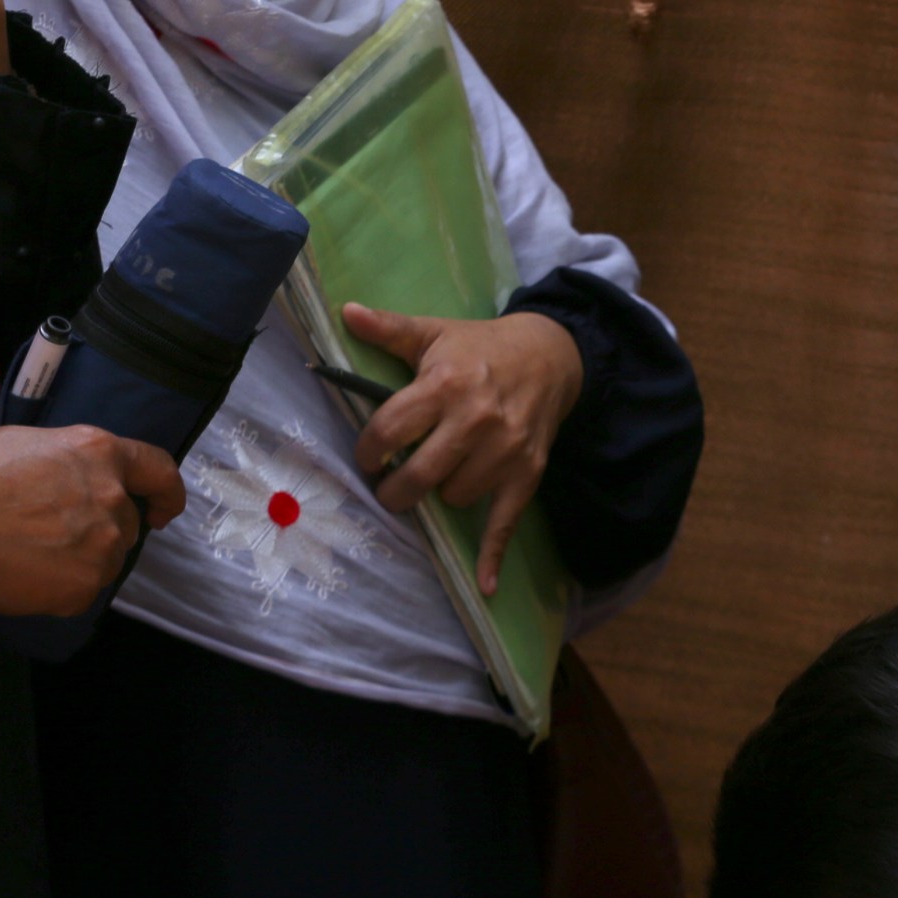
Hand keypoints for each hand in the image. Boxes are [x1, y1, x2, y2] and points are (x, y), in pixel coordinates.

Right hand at [0, 403, 186, 615]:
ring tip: (35, 555)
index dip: (166, 491)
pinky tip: (26, 578)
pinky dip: (61, 587)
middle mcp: (110, 496)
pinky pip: (82, 589)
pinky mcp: (83, 587)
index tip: (161, 509)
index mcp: (96, 451)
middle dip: (101, 525)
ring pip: (107, 557)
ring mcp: (101, 545)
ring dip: (83, 556)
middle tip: (57, 531)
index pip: (158, 469)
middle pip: (126, 519)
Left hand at [342, 304, 583, 594]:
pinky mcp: (526, 473)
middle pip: (418, 476)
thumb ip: (389, 330)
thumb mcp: (435, 333)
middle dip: (395, 489)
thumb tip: (344, 312)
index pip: (390, 431)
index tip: (368, 456)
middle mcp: (476, 420)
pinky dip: (493, 557)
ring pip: (454, 497)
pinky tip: (485, 586)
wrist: (552, 356)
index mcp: (446, 384)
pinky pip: (505, 522)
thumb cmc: (483, 348)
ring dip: (440, 494)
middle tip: (389, 487)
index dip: (369, 451)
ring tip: (438, 478)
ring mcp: (504, 451)